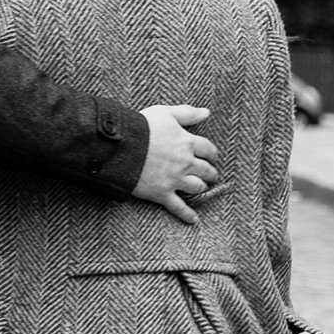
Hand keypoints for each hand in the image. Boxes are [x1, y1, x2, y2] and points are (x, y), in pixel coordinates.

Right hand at [133, 103, 218, 221]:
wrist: (121, 146)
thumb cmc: (141, 126)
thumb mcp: (165, 113)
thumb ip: (187, 113)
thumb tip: (207, 113)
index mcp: (187, 142)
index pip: (208, 149)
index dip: (212, 153)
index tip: (212, 156)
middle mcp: (185, 163)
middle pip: (206, 170)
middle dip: (210, 172)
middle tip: (211, 174)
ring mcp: (175, 180)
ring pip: (197, 187)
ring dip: (202, 188)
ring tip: (202, 188)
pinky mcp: (162, 193)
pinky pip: (178, 207)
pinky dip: (187, 215)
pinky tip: (194, 220)